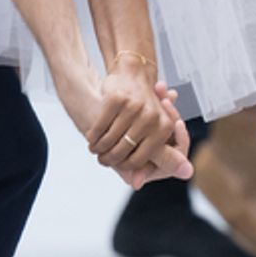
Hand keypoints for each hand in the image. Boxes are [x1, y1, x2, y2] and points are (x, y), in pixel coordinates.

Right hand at [89, 62, 192, 186]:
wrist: (133, 72)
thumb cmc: (143, 108)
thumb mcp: (152, 132)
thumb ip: (147, 159)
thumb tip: (137, 184)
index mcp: (164, 127)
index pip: (142, 159)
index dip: (128, 167)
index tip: (118, 167)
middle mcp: (151, 117)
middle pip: (125, 150)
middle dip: (111, 159)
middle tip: (103, 161)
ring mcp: (133, 107)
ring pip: (110, 139)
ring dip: (99, 149)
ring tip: (95, 151)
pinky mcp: (116, 98)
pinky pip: (101, 125)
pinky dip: (94, 135)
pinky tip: (91, 138)